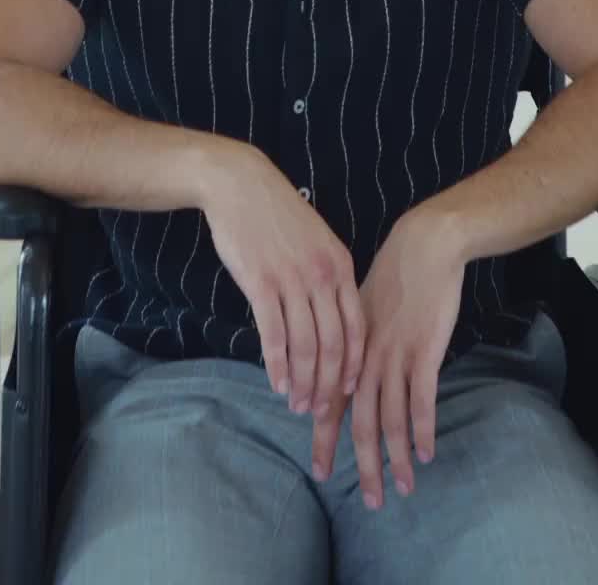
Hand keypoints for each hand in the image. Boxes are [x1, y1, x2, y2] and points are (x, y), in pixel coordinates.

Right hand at [198, 140, 365, 420]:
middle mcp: (322, 275)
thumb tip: (332, 320)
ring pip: (305, 345)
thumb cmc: (277, 215)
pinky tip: (277, 383)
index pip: (356, 327)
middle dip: (330, 385)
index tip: (349, 393)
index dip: (353, 365)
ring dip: (303, 381)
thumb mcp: (317, 241)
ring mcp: (292, 279)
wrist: (241, 184)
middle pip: (333, 344)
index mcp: (341, 266)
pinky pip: (274, 334)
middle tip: (323, 412)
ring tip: (298, 405)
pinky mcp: (261, 283)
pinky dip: (277, 364)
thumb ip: (328, 277)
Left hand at [310, 202, 465, 509]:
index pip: (330, 401)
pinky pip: (421, 399)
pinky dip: (423, 430)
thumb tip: (343, 374)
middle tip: (370, 500)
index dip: (325, 438)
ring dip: (397, 458)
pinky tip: (427, 452)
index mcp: (348, 348)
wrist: (423, 246)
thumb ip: (352, 343)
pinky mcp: (424, 351)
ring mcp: (395, 355)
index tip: (321, 471)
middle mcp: (366, 357)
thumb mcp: (360, 307)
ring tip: (403, 488)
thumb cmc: (394, 277)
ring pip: (390, 418)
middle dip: (363, 464)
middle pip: (359, 421)